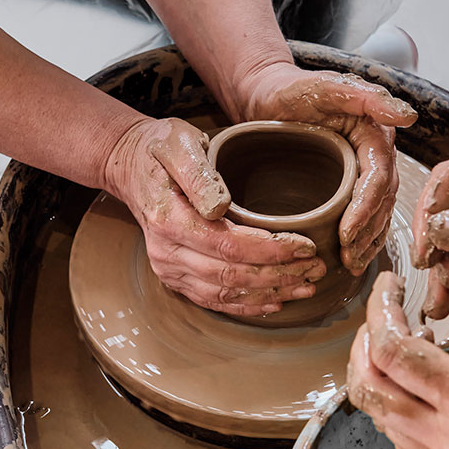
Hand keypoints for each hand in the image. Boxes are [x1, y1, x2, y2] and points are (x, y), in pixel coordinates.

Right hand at [104, 117, 325, 315]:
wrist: (131, 167)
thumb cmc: (161, 149)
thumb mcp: (178, 144)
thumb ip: (198, 173)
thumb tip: (219, 206)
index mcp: (169, 219)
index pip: (228, 245)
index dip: (270, 250)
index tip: (305, 245)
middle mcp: (166, 252)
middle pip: (231, 274)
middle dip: (279, 275)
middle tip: (317, 268)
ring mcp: (169, 269)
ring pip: (225, 292)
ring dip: (270, 294)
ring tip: (307, 286)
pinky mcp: (175, 277)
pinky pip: (213, 300)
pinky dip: (247, 305)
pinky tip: (276, 302)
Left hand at [238, 63, 417, 274]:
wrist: (267, 96)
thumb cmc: (292, 90)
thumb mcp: (326, 87)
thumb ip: (367, 97)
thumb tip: (408, 115)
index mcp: (376, 134)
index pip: (380, 179)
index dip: (366, 210)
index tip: (347, 233)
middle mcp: (376, 154)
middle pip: (383, 201)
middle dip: (368, 233)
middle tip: (350, 257)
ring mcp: (364, 171)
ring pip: (378, 213)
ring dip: (368, 241)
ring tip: (352, 264)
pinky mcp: (349, 185)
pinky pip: (365, 215)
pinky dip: (362, 238)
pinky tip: (352, 257)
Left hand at [348, 272, 448, 448]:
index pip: (393, 352)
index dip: (380, 312)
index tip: (388, 286)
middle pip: (369, 387)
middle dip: (365, 342)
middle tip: (385, 311)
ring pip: (380, 417)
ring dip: (377, 374)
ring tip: (404, 339)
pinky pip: (403, 441)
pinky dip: (395, 405)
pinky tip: (422, 383)